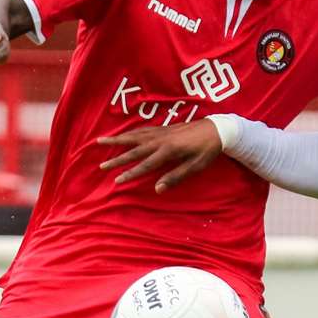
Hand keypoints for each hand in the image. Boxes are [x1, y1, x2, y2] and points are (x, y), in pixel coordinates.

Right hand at [97, 119, 223, 191]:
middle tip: (102, 166)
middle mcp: (161, 140)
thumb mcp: (195, 167)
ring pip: (134, 136)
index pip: (145, 165)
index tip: (117, 180)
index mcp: (168, 151)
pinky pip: (141, 130)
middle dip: (117, 159)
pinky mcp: (163, 127)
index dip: (130, 174)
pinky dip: (129, 133)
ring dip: (116, 139)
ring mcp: (160, 132)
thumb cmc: (207, 150)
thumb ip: (176, 177)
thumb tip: (157, 189)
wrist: (217, 129)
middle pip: (134, 150)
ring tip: (100, 141)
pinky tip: (123, 135)